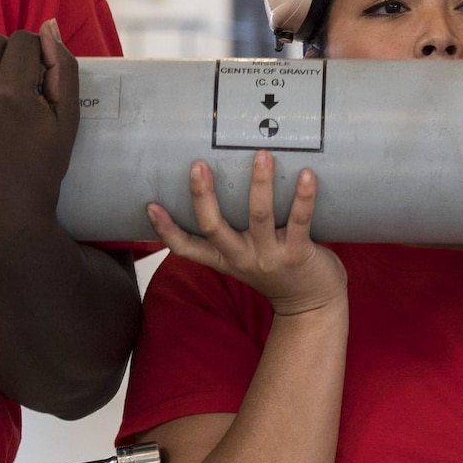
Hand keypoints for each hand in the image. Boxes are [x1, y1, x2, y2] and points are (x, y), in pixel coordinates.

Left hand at [0, 19, 77, 246]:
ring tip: (1, 106)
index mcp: (11, 92)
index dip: (37, 52)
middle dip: (11, 55)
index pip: (22, 41)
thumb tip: (49, 27)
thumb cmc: (42, 171)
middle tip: (22, 85)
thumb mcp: (67, 121)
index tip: (41, 74)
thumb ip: (62, 69)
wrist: (3, 216)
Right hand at [147, 151, 345, 315]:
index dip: (165, 230)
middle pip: (213, 227)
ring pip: (259, 216)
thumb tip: (226, 181)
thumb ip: (234, 232)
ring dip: (260, 184)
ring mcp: (270, 256)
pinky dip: (303, 197)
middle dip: (203, 196)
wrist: (312, 307)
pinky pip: (300, 221)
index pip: (186, 248)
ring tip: (262, 155)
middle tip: (198, 165)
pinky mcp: (299, 254)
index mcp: (225, 258)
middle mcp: (242, 258)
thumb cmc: (278, 272)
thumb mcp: (245, 258)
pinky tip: (307, 174)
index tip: (151, 206)